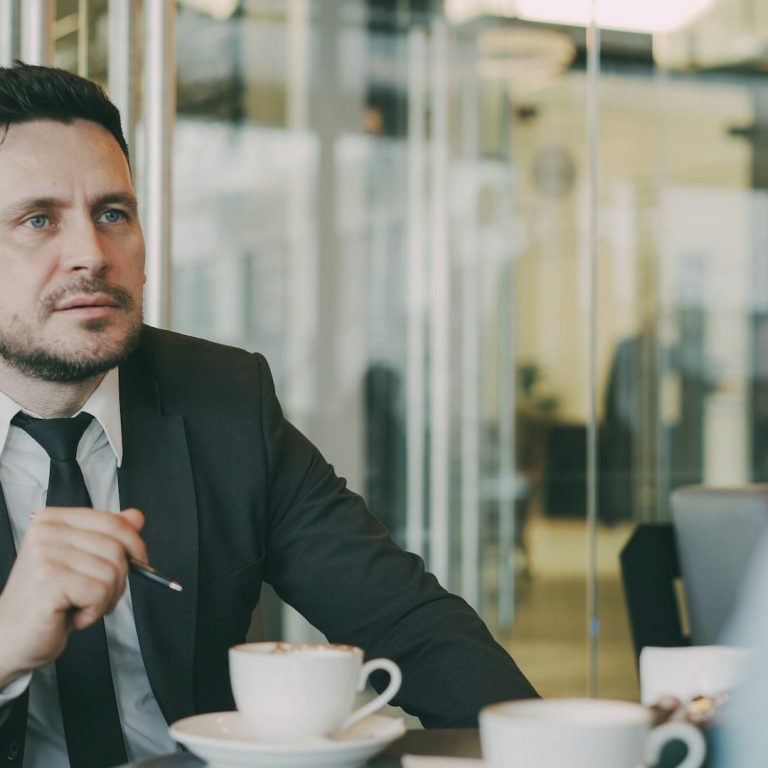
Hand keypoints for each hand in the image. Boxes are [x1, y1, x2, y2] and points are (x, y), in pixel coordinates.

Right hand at [0, 507, 145, 686]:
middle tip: (100, 596)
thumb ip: (108, 536)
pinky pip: (100, 592)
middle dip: (120, 578)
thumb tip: (136, 517)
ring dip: (106, 598)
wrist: (10, 640)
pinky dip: (95, 611)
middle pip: (116, 547)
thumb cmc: (47, 603)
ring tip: (81, 606)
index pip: (113, 522)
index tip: (138, 562)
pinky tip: (73, 616)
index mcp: (54, 519)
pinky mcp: (49, 579)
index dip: (135, 545)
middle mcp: (47, 531)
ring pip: (112, 571)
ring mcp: (45, 553)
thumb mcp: (83, 563)